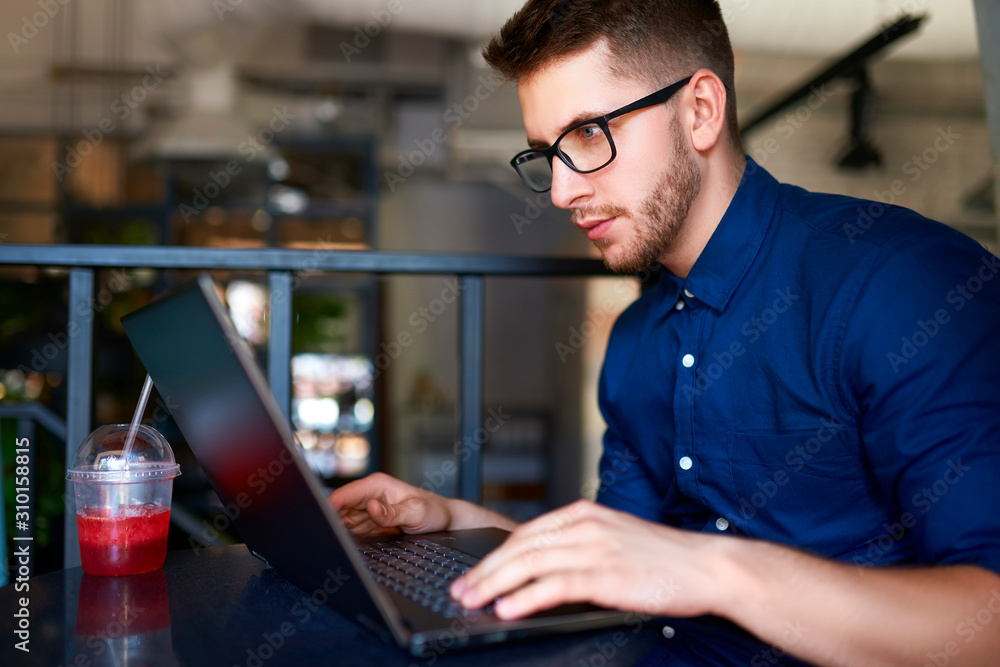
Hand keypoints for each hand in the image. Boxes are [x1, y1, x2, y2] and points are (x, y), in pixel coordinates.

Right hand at [327, 472, 453, 535]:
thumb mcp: (416, 512)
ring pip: (341, 522)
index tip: (321, 523)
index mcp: (376, 485)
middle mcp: (368, 497)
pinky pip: (350, 533)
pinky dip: (346, 540)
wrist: (442, 521)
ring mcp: (366, 512)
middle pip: (337, 509)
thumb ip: (393, 513)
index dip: (329, 508)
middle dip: (330, 523)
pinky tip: (345, 547)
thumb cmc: (433, 510)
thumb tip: (371, 508)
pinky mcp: (368, 526)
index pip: (344, 495)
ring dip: (337, 533)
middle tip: (327, 539)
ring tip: (335, 545)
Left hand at [449, 499, 726, 619]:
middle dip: (484, 570)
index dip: (494, 555)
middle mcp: (585, 526)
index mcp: (585, 514)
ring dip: (494, 584)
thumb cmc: (665, 558)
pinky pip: (555, 585)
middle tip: (461, 590)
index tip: (473, 573)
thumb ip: (581, 545)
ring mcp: (595, 549)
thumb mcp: (615, 539)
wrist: (709, 566)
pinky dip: (526, 597)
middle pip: (520, 547)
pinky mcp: (607, 575)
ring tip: (472, 601)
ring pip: (529, 564)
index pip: (525, 533)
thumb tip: (543, 567)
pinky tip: (508, 609)